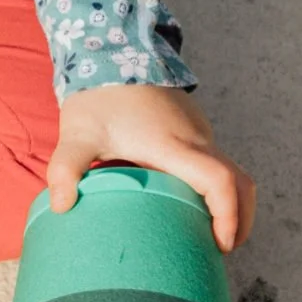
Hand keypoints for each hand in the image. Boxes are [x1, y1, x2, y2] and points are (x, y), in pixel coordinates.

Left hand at [47, 84, 255, 252]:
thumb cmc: (96, 95)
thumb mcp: (75, 134)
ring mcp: (199, 131)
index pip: (220, 181)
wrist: (113, 51)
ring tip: (205, 234)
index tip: (220, 244)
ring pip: (230, 171)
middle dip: (240, 220)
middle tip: (219, 250)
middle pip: (240, 182)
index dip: (229, 216)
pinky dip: (216, 187)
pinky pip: (216, 161)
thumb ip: (65, 169)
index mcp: (174, 145)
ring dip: (229, 203)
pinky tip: (190, 203)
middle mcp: (196, 138)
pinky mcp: (194, 127)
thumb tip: (61, 206)